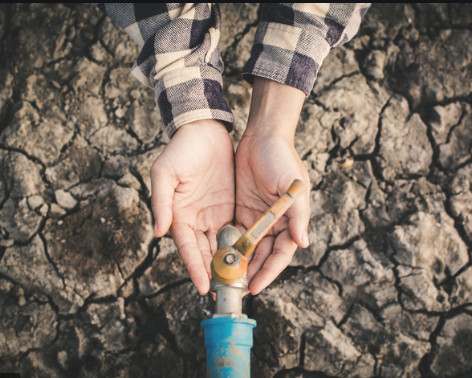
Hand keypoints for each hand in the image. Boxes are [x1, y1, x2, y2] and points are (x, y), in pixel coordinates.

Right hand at [150, 120, 233, 294]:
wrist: (204, 131)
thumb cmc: (180, 150)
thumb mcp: (165, 173)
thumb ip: (161, 202)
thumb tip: (158, 232)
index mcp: (178, 215)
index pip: (187, 248)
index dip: (195, 267)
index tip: (203, 286)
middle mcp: (195, 220)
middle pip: (204, 252)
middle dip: (213, 273)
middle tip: (225, 293)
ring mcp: (212, 214)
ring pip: (220, 245)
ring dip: (228, 264)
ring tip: (239, 283)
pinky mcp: (228, 207)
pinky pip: (234, 230)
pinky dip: (239, 246)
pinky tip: (249, 259)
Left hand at [235, 78, 310, 294]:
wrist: (262, 136)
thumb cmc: (282, 159)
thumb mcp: (294, 186)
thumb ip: (297, 215)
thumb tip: (303, 243)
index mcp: (290, 221)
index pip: (280, 254)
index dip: (269, 272)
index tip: (256, 286)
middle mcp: (273, 224)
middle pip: (263, 256)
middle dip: (252, 274)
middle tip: (236, 290)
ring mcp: (256, 218)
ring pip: (248, 249)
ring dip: (238, 265)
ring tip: (225, 280)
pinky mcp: (240, 210)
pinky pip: (234, 234)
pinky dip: (228, 248)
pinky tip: (217, 259)